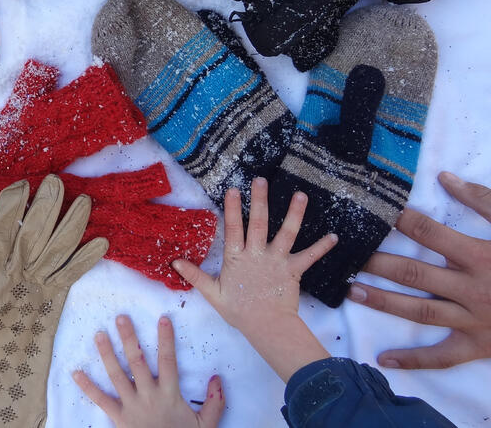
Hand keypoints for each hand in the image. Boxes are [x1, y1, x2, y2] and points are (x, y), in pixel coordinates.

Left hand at [72, 314, 224, 427]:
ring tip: (99, 334)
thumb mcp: (206, 425)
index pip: (168, 361)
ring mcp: (132, 406)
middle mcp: (149, 396)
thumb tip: (217, 378)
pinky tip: (75, 372)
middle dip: (129, 338)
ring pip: (117, 375)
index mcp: (169, 395)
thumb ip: (214, 402)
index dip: (166, 339)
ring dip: (107, 354)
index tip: (162, 319)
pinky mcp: (118, 418)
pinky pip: (101, 400)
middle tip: (120, 317)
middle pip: (137, 362)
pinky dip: (87, 386)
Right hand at [172, 178, 336, 380]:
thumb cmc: (239, 310)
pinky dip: (322, 247)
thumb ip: (195, 275)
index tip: (233, 190)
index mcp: (237, 258)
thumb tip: (173, 261)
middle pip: (259, 223)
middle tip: (261, 180)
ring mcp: (277, 261)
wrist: (267, 327)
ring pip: (286, 233)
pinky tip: (334, 236)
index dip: (233, 209)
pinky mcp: (293, 270)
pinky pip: (309, 256)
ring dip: (294, 214)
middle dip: (260, 201)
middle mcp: (257, 254)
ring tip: (301, 195)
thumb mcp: (212, 293)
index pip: (233, 228)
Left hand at [348, 171, 490, 368]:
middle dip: (377, 264)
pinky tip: (385, 360)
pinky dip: (414, 360)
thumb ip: (483, 200)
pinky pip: (443, 355)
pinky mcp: (479, 346)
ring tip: (350, 290)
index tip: (372, 211)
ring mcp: (473, 320)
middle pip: (414, 274)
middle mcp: (472, 289)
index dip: (399, 220)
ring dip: (383, 301)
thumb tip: (445, 178)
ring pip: (420, 311)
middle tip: (346, 255)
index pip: (429, 233)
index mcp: (480, 256)